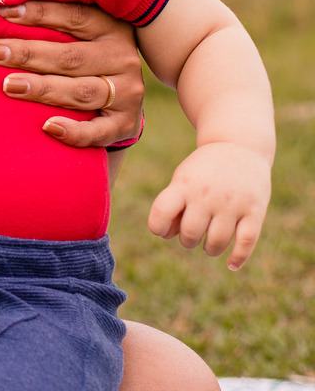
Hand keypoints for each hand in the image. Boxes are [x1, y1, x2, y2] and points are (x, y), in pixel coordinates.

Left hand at [0, 0, 144, 147]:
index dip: (40, 14)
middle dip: (27, 54)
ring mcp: (127, 93)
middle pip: (71, 56)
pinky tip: (48, 126)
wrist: (121, 99)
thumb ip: (53, 22)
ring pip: (81, 91)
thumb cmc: (85, 55)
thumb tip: (2, 9)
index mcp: (111, 28)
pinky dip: (75, 131)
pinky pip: (99, 131)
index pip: (75, 17)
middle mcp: (123, 58)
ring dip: (42, 88)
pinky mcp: (124, 124)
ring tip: (8, 85)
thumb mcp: (81, 33)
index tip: (4, 13)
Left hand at [147, 142, 270, 269]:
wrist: (239, 146)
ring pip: (217, 241)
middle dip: (188, 241)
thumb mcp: (183, 179)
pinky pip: (247, 241)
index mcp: (184, 184)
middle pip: (191, 232)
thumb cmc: (203, 170)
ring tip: (209, 246)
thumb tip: (165, 237)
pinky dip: (238, 257)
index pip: (162, 212)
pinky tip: (231, 265)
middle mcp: (207, 194)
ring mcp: (233, 203)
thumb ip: (173, 206)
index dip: (157, 227)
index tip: (162, 230)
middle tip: (192, 237)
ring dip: (209, 249)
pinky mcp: (255, 210)